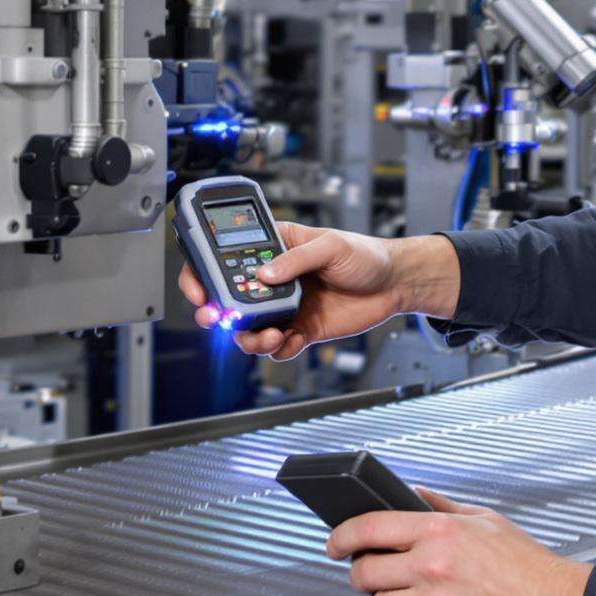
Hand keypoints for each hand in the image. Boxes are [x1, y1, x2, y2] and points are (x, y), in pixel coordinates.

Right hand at [177, 224, 458, 362]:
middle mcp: (273, 280)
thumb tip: (263, 275)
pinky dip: (277, 349)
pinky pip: (277, 346)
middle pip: (230, 300)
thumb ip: (295, 259)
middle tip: (219, 320)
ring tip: (269, 335)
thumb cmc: (365, 254)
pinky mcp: (301, 330)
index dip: (204, 274)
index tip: (201, 290)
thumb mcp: (330, 245)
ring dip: (250, 337)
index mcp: (273, 249)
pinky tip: (289, 341)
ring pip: (249, 329)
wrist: (395, 284)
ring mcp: (285, 307)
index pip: (226, 259)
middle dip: (218, 314)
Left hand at [327, 488, 588, 595]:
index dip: (341, 536)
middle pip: (363, 572)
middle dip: (360, 572)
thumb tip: (413, 496)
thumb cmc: (528, 566)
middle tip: (371, 572)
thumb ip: (442, 508)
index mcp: (438, 533)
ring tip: (411, 594)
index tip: (334, 542)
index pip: (368, 528)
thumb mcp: (486, 520)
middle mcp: (430, 568)